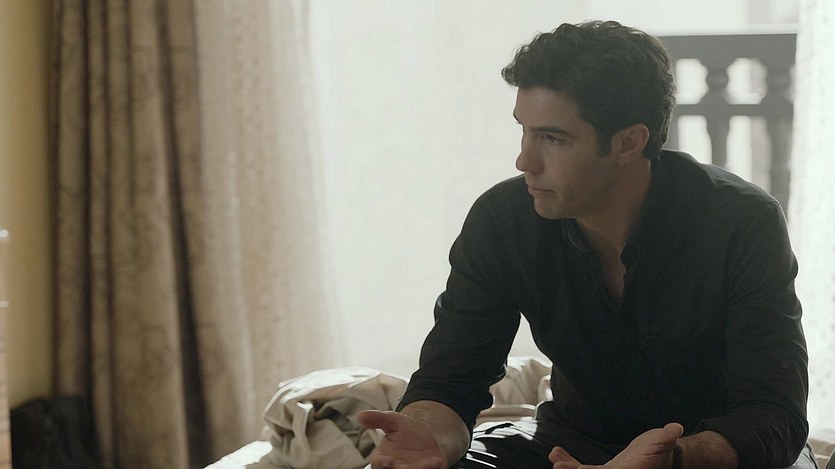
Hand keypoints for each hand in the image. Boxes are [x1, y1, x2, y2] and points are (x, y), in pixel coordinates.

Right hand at [358, 410, 446, 468]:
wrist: (429, 437)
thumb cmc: (406, 431)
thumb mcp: (392, 421)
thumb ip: (377, 419)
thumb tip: (360, 416)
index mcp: (383, 458)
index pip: (379, 464)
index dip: (382, 464)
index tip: (388, 460)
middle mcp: (396, 468)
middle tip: (406, 466)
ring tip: (425, 463)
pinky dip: (432, 468)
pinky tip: (436, 460)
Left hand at [549, 422, 683, 468]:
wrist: (662, 454)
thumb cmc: (663, 447)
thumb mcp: (665, 441)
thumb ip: (667, 436)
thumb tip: (674, 429)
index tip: (576, 468)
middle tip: (558, 464)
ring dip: (570, 466)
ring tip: (555, 456)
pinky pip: (585, 468)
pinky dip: (571, 461)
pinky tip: (557, 453)